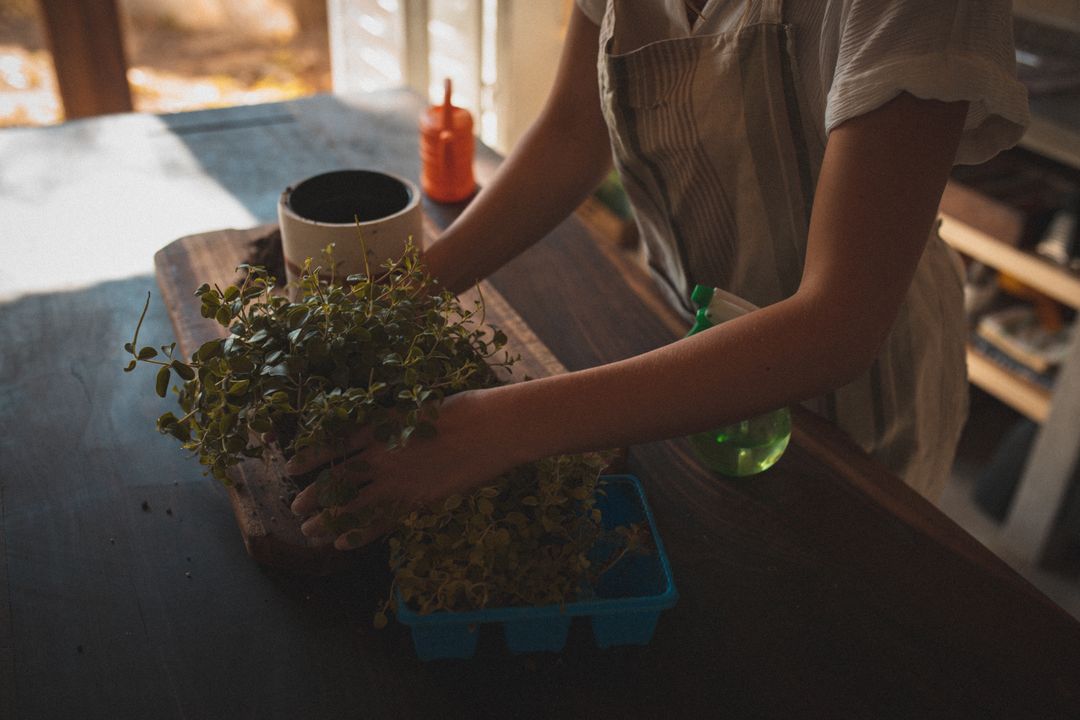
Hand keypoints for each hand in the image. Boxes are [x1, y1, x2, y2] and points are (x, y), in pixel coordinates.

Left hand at [287, 388, 523, 548]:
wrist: (492, 428)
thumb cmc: (463, 409)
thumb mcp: (418, 408)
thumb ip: (395, 425)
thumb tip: (379, 436)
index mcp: (381, 428)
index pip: (334, 445)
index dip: (310, 458)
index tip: (289, 468)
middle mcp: (383, 456)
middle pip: (338, 480)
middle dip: (313, 497)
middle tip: (295, 510)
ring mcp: (400, 481)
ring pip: (353, 506)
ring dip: (328, 521)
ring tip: (309, 534)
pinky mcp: (419, 499)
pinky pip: (383, 521)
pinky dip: (361, 533)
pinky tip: (343, 544)